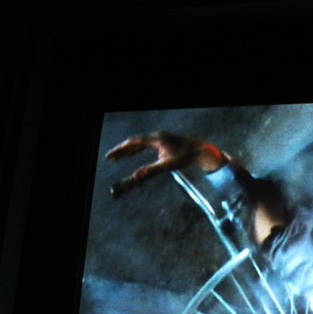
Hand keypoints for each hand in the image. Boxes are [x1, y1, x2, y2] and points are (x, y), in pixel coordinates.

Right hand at [105, 131, 225, 196]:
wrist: (202, 150)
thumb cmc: (186, 157)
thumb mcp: (168, 166)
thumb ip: (151, 171)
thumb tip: (136, 177)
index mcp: (156, 139)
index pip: (133, 143)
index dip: (121, 150)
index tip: (111, 156)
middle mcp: (157, 136)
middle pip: (135, 142)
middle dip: (122, 150)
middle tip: (111, 158)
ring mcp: (161, 137)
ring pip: (140, 143)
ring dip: (129, 150)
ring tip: (118, 157)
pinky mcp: (165, 141)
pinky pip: (147, 144)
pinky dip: (138, 149)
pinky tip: (134, 154)